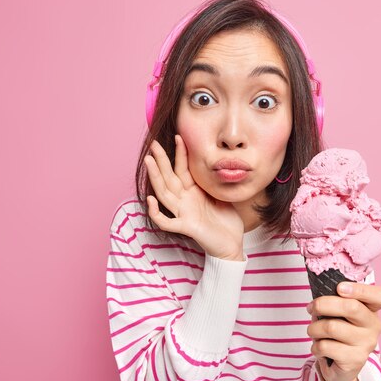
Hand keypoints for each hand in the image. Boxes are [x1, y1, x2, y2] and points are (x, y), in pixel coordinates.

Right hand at [144, 135, 244, 259]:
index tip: (179, 136)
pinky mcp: (186, 227)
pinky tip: (151, 200)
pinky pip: (167, 221)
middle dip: (161, 160)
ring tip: (149, 162)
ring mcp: (183, 213)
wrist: (232, 244)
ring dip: (155, 178)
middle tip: (154, 144)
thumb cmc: (226, 221)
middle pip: (169, 177)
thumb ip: (213, 181)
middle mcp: (184, 201)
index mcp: (193, 191)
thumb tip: (217, 161)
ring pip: (164, 194)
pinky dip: (157, 212)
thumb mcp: (221, 195)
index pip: (183, 169)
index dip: (180, 153)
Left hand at [306, 282, 380, 380]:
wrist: (342, 367)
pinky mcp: (355, 360)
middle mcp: (374, 326)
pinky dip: (315, 346)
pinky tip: (319, 348)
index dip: (360, 289)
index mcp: (372, 309)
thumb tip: (319, 296)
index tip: (340, 288)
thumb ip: (336, 301)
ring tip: (313, 331)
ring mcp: (366, 344)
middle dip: (323, 304)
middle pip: (351, 307)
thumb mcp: (340, 313)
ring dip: (314, 328)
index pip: (380, 296)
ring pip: (332, 327)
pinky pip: (325, 346)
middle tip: (311, 308)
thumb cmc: (339, 331)